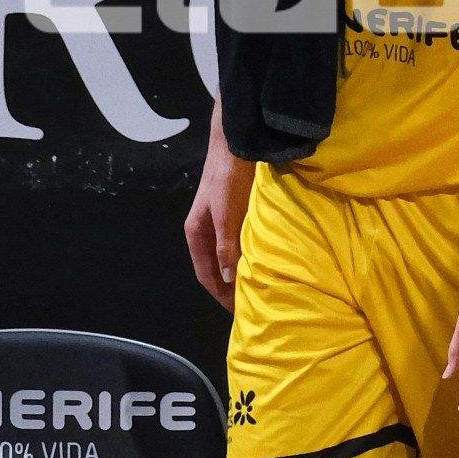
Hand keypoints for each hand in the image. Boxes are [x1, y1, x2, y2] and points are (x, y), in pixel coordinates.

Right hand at [184, 130, 252, 310]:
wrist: (237, 145)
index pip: (205, 274)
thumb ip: (226, 245)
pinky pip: (239, 244)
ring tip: (258, 289)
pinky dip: (247, 257)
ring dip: (239, 273)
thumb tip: (226, 278)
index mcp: (196, 233)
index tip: (236, 312)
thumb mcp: (226, 214)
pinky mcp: (235, 216)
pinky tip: (262, 263)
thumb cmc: (228, 179)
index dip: (219, 295)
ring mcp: (220, 224)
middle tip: (250, 305)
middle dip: (229, 288)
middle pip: (216, 268)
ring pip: (228, 257)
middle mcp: (206, 232)